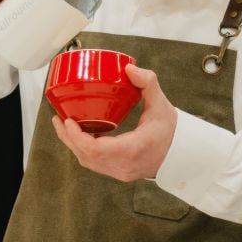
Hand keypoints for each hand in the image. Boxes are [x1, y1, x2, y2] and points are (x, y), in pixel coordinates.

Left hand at [51, 65, 177, 181]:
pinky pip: (95, 164)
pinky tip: (80, 136)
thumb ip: (147, 83)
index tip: (67, 121)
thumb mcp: (161, 104)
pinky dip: (84, 151)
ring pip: (89, 162)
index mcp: (132, 149)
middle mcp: (124, 165)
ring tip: (64, 127)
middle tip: (58, 120)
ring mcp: (121, 172)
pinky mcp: (120, 173)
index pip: (95, 149)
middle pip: (86, 156)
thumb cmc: (171, 131)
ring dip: (74, 145)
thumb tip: (128, 68)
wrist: (182, 153)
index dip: (76, 136)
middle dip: (68, 138)